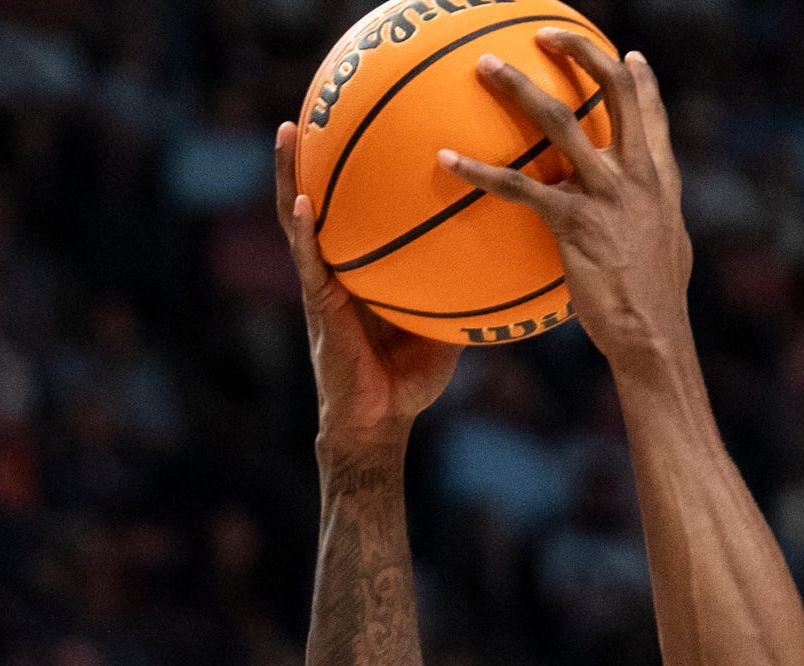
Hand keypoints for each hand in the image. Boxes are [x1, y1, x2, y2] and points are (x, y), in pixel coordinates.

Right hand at [275, 122, 462, 464]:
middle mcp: (336, 265)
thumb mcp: (446, 320)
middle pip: (322, 194)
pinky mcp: (317, 305)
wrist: (378, 423)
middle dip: (315, 151)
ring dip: (289, 174)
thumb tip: (514, 251)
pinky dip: (302, 230)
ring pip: (298, 216)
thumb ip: (465, 283)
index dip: (355, 165)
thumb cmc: (410, 380)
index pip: (357, 204)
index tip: (363, 119)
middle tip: (316, 103)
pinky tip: (302, 202)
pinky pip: (307, 259)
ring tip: (289, 131)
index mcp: (362, 265)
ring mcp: (321, 283)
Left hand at [438, 35, 694, 381]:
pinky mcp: (573, 222)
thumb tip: (633, 222)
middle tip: (545, 33)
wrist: (653, 336)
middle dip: (579, 53)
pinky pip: (518, 186)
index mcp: (660, 178)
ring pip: (559, 122)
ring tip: (483, 66)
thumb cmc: (654, 306)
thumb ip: (647, 222)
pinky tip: (446, 160)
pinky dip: (479, 171)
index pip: (651, 112)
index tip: (626, 55)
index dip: (639, 78)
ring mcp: (606, 194)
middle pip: (612, 91)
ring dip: (518, 88)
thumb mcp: (665, 251)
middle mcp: (636, 173)